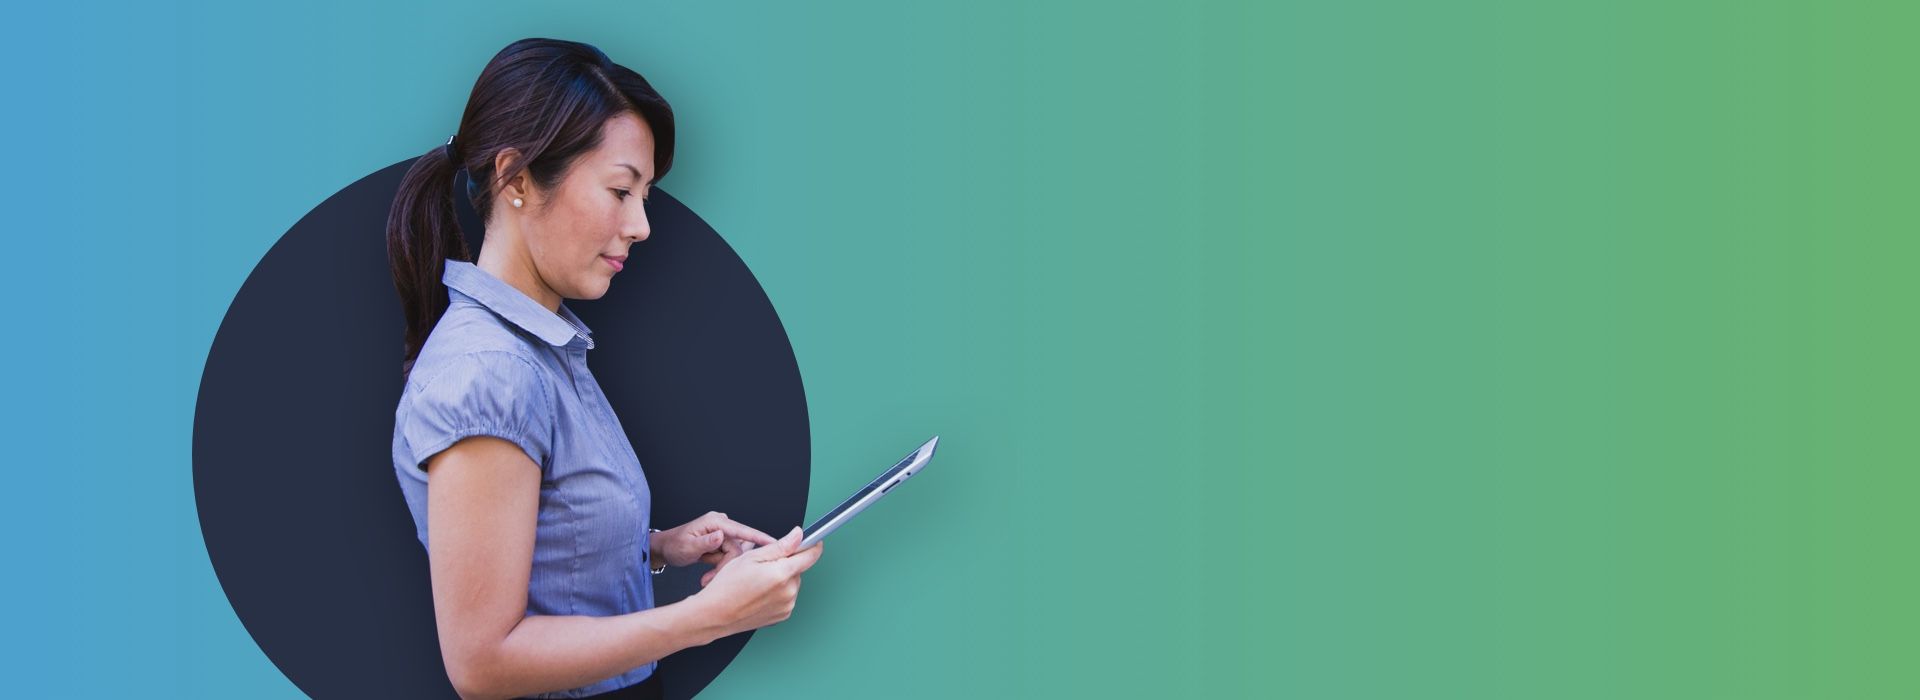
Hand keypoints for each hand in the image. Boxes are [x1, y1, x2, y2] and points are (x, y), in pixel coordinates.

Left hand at [652, 511, 775, 568]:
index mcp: (716, 522)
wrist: (665, 550)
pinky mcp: (721, 545)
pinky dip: (721, 570)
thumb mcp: (687, 546)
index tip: (776, 544)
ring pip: (734, 557)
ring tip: (706, 580)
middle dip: (726, 567)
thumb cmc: (674, 546)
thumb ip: (705, 542)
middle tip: (709, 580)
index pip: (743, 530)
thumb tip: (720, 536)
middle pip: (738, 549)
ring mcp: (722, 536)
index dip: (760, 538)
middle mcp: (722, 527)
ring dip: (722, 570)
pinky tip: (709, 576)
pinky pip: (729, 559)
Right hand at [691, 526, 824, 637]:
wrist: (715, 614)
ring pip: (792, 583)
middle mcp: (788, 592)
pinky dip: (778, 593)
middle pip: (798, 569)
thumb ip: (780, 546)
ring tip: (757, 582)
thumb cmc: (727, 586)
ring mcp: (787, 606)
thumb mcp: (751, 557)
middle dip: (785, 564)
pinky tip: (760, 593)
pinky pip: (786, 597)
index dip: (812, 545)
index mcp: (782, 574)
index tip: (812, 540)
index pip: (810, 555)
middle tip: (762, 566)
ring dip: (781, 579)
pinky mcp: (782, 616)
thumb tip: (798, 535)